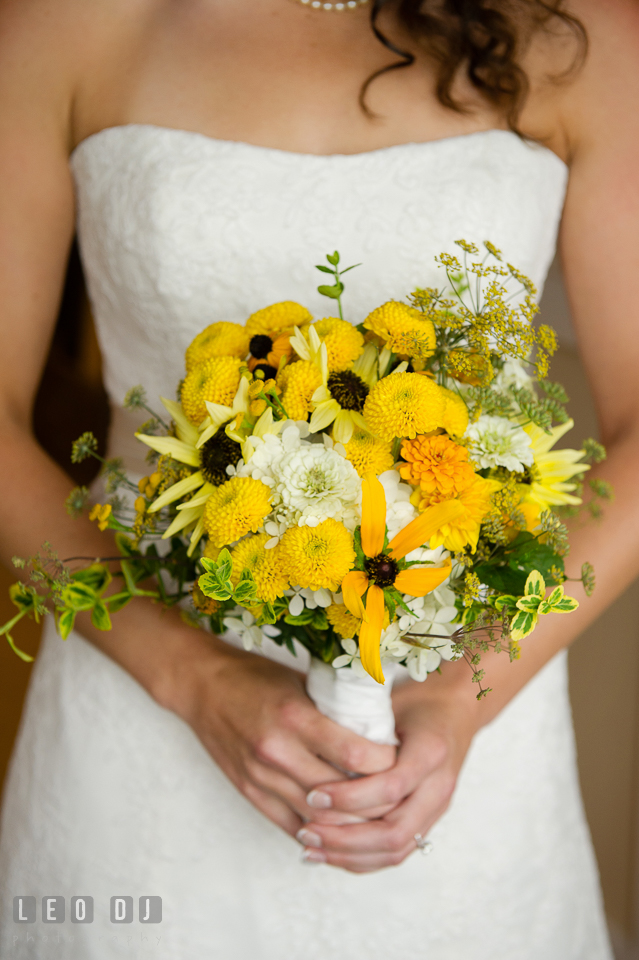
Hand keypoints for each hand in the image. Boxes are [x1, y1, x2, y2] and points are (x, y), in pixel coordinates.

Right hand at [170, 638, 396, 837]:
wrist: (202, 686)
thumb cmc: (255, 677)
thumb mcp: (301, 682)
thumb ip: (334, 709)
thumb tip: (380, 728)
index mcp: (295, 717)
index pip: (355, 755)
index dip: (386, 763)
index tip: (400, 757)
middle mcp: (277, 751)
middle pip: (340, 794)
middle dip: (374, 799)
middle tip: (397, 794)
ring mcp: (260, 777)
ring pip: (317, 818)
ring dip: (349, 822)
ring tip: (376, 815)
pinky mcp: (249, 792)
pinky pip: (291, 825)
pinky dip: (319, 831)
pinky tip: (340, 829)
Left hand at [296, 669, 478, 871]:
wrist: (455, 709)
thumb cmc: (415, 699)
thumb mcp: (389, 702)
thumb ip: (361, 724)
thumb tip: (312, 742)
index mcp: (431, 751)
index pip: (391, 787)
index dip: (350, 796)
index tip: (315, 794)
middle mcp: (439, 786)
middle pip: (394, 831)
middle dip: (345, 836)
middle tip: (306, 830)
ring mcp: (437, 808)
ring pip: (395, 849)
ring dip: (350, 854)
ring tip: (310, 848)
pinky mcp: (429, 821)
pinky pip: (397, 852)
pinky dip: (362, 860)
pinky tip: (330, 856)